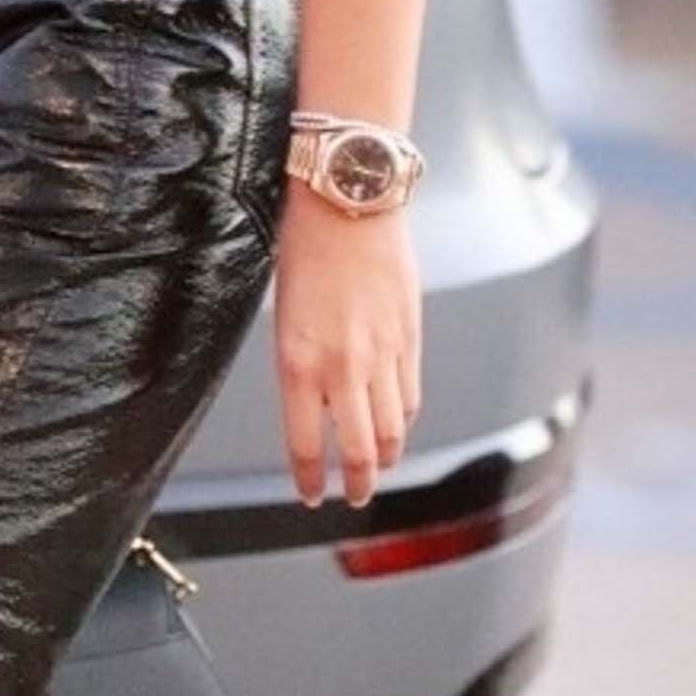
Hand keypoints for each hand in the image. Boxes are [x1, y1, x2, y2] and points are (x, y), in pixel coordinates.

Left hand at [274, 188, 421, 507]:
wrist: (351, 198)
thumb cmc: (307, 243)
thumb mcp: (284, 311)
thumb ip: (301, 362)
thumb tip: (313, 399)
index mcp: (298, 361)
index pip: (306, 445)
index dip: (309, 480)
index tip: (310, 495)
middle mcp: (342, 366)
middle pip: (360, 452)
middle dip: (356, 485)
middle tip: (352, 497)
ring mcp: (382, 354)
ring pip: (393, 431)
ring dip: (386, 460)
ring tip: (378, 469)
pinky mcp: (410, 337)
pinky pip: (411, 394)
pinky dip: (404, 419)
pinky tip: (397, 424)